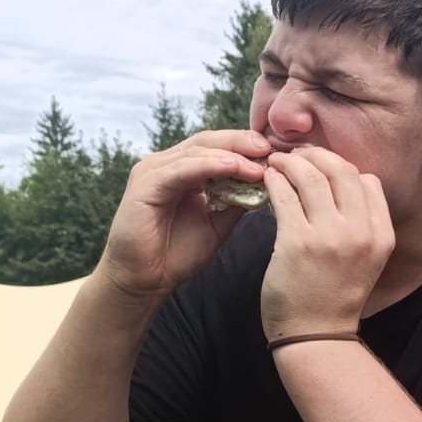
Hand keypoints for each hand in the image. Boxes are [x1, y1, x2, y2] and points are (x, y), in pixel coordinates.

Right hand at [97, 130, 270, 300]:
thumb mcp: (217, 223)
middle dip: (242, 143)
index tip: (276, 153)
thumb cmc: (176, 254)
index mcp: (183, 170)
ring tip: (259, 162)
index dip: (246, 147)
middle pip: (208, 141)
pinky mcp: (145, 183)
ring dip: (231, 155)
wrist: (144, 280)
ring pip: (197, 151)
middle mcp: (167, 164)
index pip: (217, 147)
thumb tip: (268, 184)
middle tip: (271, 148)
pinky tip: (234, 168)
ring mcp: (153, 171)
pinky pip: (182, 169)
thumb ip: (236, 201)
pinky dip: (210, 166)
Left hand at [260, 148, 394, 339]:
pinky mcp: (297, 242)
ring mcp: (330, 237)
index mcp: (381, 235)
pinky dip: (275, 181)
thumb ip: (361, 225)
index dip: (342, 167)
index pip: (368, 181)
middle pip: (342, 171)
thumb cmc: (334, 297)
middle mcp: (360, 232)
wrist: (315, 335)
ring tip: (277, 161)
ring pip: (312, 177)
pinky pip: (285, 196)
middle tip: (296, 154)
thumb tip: (342, 185)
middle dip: (316, 155)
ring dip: (292, 162)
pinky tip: (268, 179)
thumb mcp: (366, 260)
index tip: (321, 164)